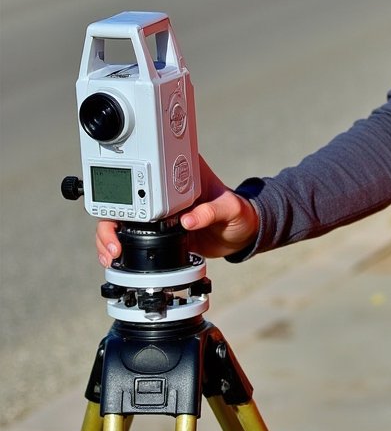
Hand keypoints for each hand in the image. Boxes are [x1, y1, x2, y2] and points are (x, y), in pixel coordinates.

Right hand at [95, 155, 258, 265]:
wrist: (240, 235)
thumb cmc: (239, 214)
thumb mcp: (230, 209)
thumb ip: (212, 211)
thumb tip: (189, 220)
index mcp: (181, 174)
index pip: (148, 173)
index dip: (129, 189)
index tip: (125, 208)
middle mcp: (164, 190)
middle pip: (125, 198)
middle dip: (111, 220)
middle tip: (113, 241)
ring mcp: (157, 210)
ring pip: (121, 218)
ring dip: (109, 236)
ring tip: (112, 253)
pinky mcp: (155, 230)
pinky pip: (128, 236)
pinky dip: (117, 246)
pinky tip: (114, 258)